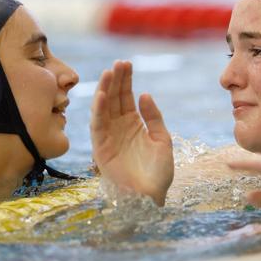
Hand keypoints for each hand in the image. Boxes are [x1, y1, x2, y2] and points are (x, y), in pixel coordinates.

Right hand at [91, 60, 173, 204]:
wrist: (150, 197)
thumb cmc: (158, 173)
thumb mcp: (163, 140)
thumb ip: (154, 118)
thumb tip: (144, 94)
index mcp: (133, 124)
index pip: (126, 96)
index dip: (126, 80)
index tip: (127, 63)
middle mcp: (118, 127)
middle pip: (114, 98)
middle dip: (115, 80)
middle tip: (118, 63)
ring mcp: (109, 137)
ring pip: (103, 108)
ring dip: (105, 90)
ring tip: (109, 73)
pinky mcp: (101, 148)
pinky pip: (97, 126)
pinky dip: (98, 110)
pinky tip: (102, 95)